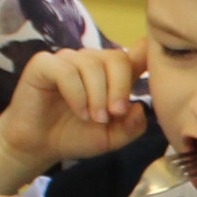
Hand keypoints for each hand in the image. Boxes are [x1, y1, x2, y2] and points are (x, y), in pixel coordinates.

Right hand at [0, 44, 145, 192]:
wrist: (39, 146)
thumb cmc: (75, 136)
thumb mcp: (112, 137)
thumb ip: (132, 126)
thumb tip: (140, 107)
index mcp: (111, 74)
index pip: (135, 53)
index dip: (149, 51)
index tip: (157, 56)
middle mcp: (91, 62)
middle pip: (116, 58)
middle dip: (120, 88)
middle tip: (114, 114)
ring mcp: (67, 60)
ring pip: (92, 64)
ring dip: (97, 95)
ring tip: (94, 118)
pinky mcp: (44, 64)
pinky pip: (67, 70)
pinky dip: (77, 93)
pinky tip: (79, 112)